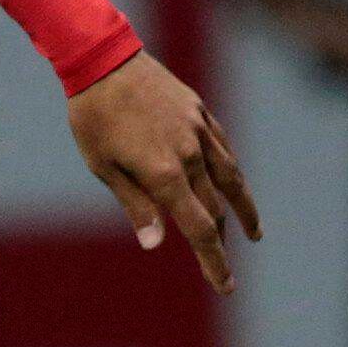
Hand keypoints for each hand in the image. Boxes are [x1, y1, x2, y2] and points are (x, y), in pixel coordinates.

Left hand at [68, 50, 260, 291]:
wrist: (104, 60)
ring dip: (243, 208)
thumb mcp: (104, 167)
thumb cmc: (95, 118)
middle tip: (226, 269)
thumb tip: (156, 244)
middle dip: (222, 243)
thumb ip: (135, 205)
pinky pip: (223, 148)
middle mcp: (189, 154)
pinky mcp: (199, 111)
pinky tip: (234, 181)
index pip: (198, 228)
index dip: (213, 261)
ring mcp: (198, 130)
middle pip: (216, 207)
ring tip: (253, 231)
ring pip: (230, 177)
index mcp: (164, 173)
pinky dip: (231, 169)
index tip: (225, 286)